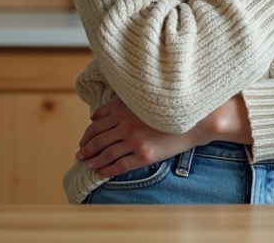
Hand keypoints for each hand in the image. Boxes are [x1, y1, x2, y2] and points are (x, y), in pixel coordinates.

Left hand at [75, 98, 203, 177]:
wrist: (193, 119)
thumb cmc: (167, 108)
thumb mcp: (140, 100)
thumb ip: (116, 105)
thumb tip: (93, 116)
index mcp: (123, 109)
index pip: (97, 124)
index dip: (87, 135)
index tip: (82, 141)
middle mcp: (126, 124)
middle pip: (98, 139)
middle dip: (86, 149)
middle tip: (79, 155)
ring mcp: (134, 141)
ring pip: (106, 153)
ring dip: (93, 160)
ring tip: (86, 164)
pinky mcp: (144, 155)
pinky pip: (120, 165)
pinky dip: (107, 170)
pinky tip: (100, 173)